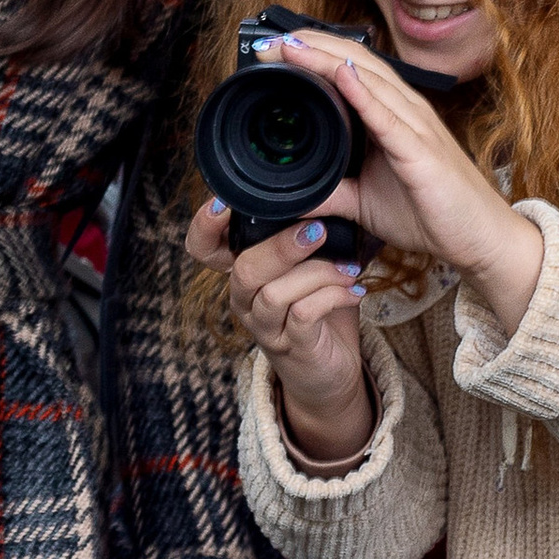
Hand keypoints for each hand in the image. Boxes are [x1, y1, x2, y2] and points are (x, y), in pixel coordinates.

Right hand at [187, 196, 373, 464]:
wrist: (329, 372)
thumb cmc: (318, 311)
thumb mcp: (308, 266)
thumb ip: (307, 234)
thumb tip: (330, 187)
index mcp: (243, 273)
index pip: (202, 249)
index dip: (203, 225)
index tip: (223, 202)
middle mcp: (245, 299)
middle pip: (244, 268)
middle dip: (281, 246)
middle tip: (318, 230)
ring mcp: (265, 326)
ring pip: (274, 294)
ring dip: (316, 273)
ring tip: (350, 267)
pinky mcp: (292, 347)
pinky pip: (304, 316)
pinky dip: (333, 297)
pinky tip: (356, 290)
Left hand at [264, 31, 546, 336]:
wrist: (479, 239)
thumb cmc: (433, 214)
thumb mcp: (364, 203)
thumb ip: (330, 194)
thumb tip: (291, 197)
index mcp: (392, 116)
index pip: (348, 71)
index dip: (312, 55)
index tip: (272, 50)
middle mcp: (405, 111)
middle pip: (354, 62)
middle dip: (310, 47)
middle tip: (269, 41)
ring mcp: (416, 127)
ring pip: (368, 79)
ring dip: (326, 59)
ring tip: (292, 45)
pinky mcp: (422, 151)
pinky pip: (388, 116)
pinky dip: (363, 93)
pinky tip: (341, 73)